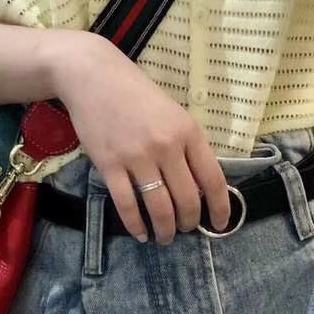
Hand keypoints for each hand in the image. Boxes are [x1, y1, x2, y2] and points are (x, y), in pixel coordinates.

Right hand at [51, 33, 231, 245]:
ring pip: (159, 207)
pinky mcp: (109, 165)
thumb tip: (200, 186)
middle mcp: (166, 146)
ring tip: (164, 237)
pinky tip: (140, 233)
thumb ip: (187, 146)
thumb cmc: (135, 94)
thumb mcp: (173, 113)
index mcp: (188, 132)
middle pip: (187, 199)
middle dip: (189, 223)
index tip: (220, 224)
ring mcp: (137, 157)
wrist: (93, 76)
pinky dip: (136, 225)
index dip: (220, 207)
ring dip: (165, 230)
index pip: (213, 179)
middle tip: (185, 230)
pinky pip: (127, 204)